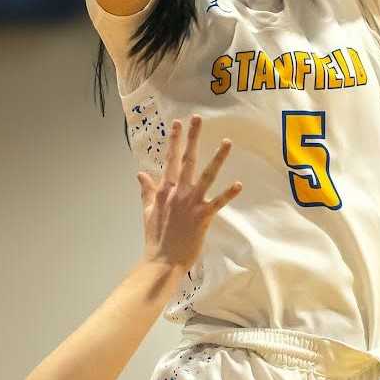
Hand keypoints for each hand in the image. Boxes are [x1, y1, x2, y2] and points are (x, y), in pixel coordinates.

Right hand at [139, 116, 240, 268]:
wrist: (161, 261)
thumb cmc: (155, 237)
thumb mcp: (147, 211)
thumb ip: (146, 191)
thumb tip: (140, 173)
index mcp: (165, 190)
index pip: (169, 160)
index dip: (173, 141)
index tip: (177, 123)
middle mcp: (178, 192)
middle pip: (187, 160)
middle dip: (192, 138)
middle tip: (197, 119)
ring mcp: (191, 203)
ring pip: (207, 175)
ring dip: (218, 158)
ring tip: (227, 142)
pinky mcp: (203, 216)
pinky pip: (218, 201)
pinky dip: (228, 193)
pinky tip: (239, 183)